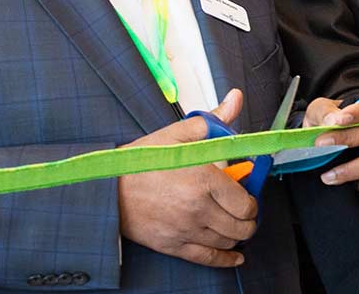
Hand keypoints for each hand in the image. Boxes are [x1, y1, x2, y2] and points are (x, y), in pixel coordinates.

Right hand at [119, 89, 258, 267]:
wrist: (106, 188)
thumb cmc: (140, 162)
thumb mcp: (177, 134)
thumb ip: (213, 121)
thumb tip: (235, 100)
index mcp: (204, 180)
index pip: (247, 202)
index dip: (252, 199)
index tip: (247, 193)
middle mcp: (198, 209)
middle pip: (242, 226)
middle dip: (248, 218)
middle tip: (243, 209)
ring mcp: (186, 230)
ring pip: (228, 242)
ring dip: (237, 235)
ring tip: (234, 224)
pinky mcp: (173, 245)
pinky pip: (209, 259)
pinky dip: (226, 259)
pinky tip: (234, 255)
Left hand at [303, 96, 358, 195]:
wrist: (327, 148)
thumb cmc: (329, 126)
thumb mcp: (321, 112)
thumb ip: (325, 112)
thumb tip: (332, 121)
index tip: (338, 121)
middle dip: (346, 139)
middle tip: (322, 145)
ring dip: (350, 169)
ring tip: (328, 175)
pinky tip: (353, 185)